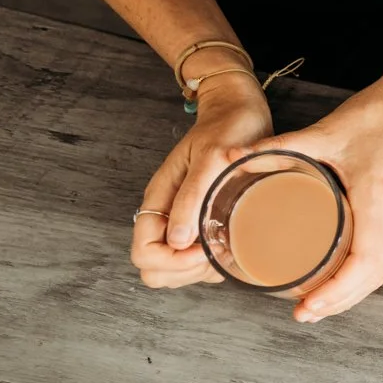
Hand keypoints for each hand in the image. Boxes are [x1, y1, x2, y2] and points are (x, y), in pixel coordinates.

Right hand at [133, 73, 273, 288]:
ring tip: (226, 248)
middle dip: (184, 271)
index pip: (144, 253)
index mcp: (160, 199)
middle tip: (216, 252)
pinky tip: (231, 247)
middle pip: (154, 270)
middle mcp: (166, 214)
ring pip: (174, 272)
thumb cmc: (227, 128)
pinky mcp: (200, 222)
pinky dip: (210, 265)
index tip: (203, 250)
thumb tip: (178, 241)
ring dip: (198, 272)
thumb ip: (192, 197)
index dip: (171, 262)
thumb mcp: (212, 159)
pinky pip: (195, 262)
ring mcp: (182, 220)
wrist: (238, 110)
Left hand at [231, 77, 382, 322]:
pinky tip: (342, 278)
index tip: (307, 306)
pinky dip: (363, 275)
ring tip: (318, 305)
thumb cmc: (377, 115)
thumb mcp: (324, 133)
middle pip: (373, 277)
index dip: (335, 291)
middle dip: (339, 301)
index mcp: (380, 201)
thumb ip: (279, 148)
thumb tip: (234, 159)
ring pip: (381, 270)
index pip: (363, 264)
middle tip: (303, 314)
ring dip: (351, 292)